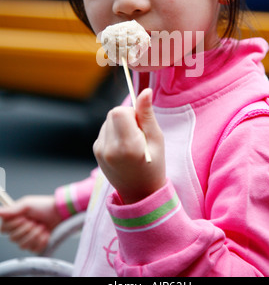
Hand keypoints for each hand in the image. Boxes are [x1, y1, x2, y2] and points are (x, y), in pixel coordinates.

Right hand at [0, 195, 61, 252]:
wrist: (59, 211)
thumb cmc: (43, 205)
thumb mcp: (27, 204)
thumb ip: (12, 210)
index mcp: (14, 220)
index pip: (3, 229)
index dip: (14, 225)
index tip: (24, 218)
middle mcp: (18, 231)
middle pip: (13, 239)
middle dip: (27, 229)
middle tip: (35, 221)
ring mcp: (27, 239)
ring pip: (22, 246)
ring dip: (35, 235)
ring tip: (42, 226)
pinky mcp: (36, 245)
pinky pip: (34, 249)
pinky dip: (42, 241)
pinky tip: (45, 233)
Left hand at [93, 88, 165, 203]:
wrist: (139, 193)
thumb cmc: (154, 165)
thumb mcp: (157, 139)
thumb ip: (147, 114)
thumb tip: (145, 91)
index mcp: (126, 145)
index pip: (119, 111)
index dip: (132, 113)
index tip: (141, 126)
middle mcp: (109, 148)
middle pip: (113, 113)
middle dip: (126, 117)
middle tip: (138, 134)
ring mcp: (100, 150)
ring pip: (108, 120)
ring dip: (120, 125)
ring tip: (131, 143)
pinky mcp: (96, 151)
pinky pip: (104, 130)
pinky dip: (114, 133)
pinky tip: (123, 147)